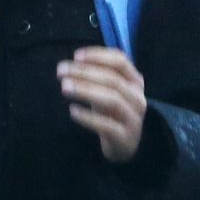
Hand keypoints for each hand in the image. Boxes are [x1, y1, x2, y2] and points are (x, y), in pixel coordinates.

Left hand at [60, 46, 145, 164]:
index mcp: (135, 82)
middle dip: (85, 72)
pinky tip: (72, 111)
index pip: (120, 61)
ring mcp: (133, 118)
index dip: (99, 56)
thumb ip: (94, 77)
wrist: (124, 144)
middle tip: (61, 71)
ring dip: (86, 90)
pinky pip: (107, 125)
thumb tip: (70, 65)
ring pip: (112, 99)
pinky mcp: (125, 137)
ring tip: (64, 87)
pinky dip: (89, 117)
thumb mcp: (107, 91)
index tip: (76, 56)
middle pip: (113, 79)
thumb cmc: (112, 111)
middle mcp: (137, 98)